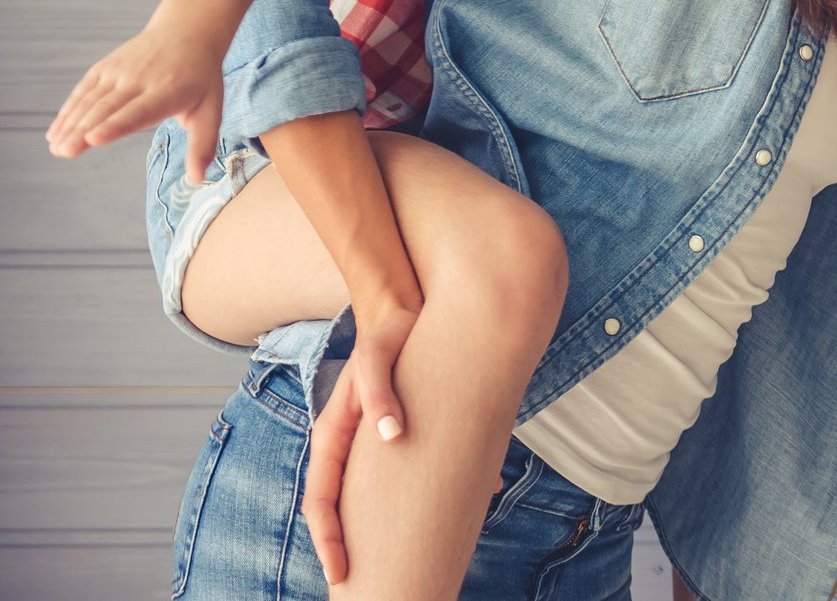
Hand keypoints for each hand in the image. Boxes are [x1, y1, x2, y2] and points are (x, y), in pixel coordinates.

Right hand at [46, 23, 226, 182]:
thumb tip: (197, 180)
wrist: (187, 32)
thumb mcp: (211, 110)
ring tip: (56, 148)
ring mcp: (120, 70)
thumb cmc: (201, 79)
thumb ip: (202, 146)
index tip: (93, 139)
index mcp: (169, 91)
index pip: (139, 111)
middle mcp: (140, 79)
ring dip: (70, 123)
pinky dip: (68, 110)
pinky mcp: (105, 67)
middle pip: (108, 108)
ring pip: (91, 100)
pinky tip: (56, 132)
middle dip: (84, 129)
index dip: (115, 125)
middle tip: (64, 152)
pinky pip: (83, 90)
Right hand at [302, 298, 417, 583]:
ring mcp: (371, 440)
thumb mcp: (376, 362)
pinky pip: (407, 471)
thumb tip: (392, 434)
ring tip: (411, 558)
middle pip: (343, 508)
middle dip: (352, 548)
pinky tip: (468, 501)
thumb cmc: (387, 335)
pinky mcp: (399, 429)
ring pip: (374, 495)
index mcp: (332, 437)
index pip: (322, 502)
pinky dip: (429, 490)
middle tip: (363, 584)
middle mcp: (348, 445)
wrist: (405, 309)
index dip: (329, 541)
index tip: (341, 573)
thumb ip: (378, 396)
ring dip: (389, 526)